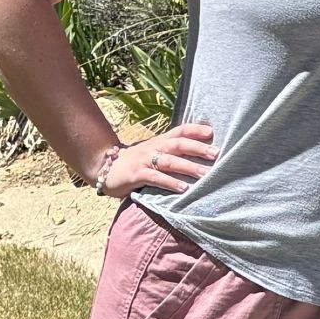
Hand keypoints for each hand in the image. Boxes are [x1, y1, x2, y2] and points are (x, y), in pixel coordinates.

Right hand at [97, 122, 218, 196]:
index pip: (180, 130)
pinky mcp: (136, 175)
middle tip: (216, 153)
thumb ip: (172, 151)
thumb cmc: (136, 162)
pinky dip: (170, 183)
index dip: (195, 129)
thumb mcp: (154, 152)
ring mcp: (144, 161)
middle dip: (198, 148)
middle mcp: (153, 148)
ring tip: (205, 174)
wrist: (104, 167)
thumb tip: (200, 153)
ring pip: (169, 162)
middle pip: (178, 144)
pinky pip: (155, 178)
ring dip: (189, 167)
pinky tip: (183, 189)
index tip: (212, 132)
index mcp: (159, 141)